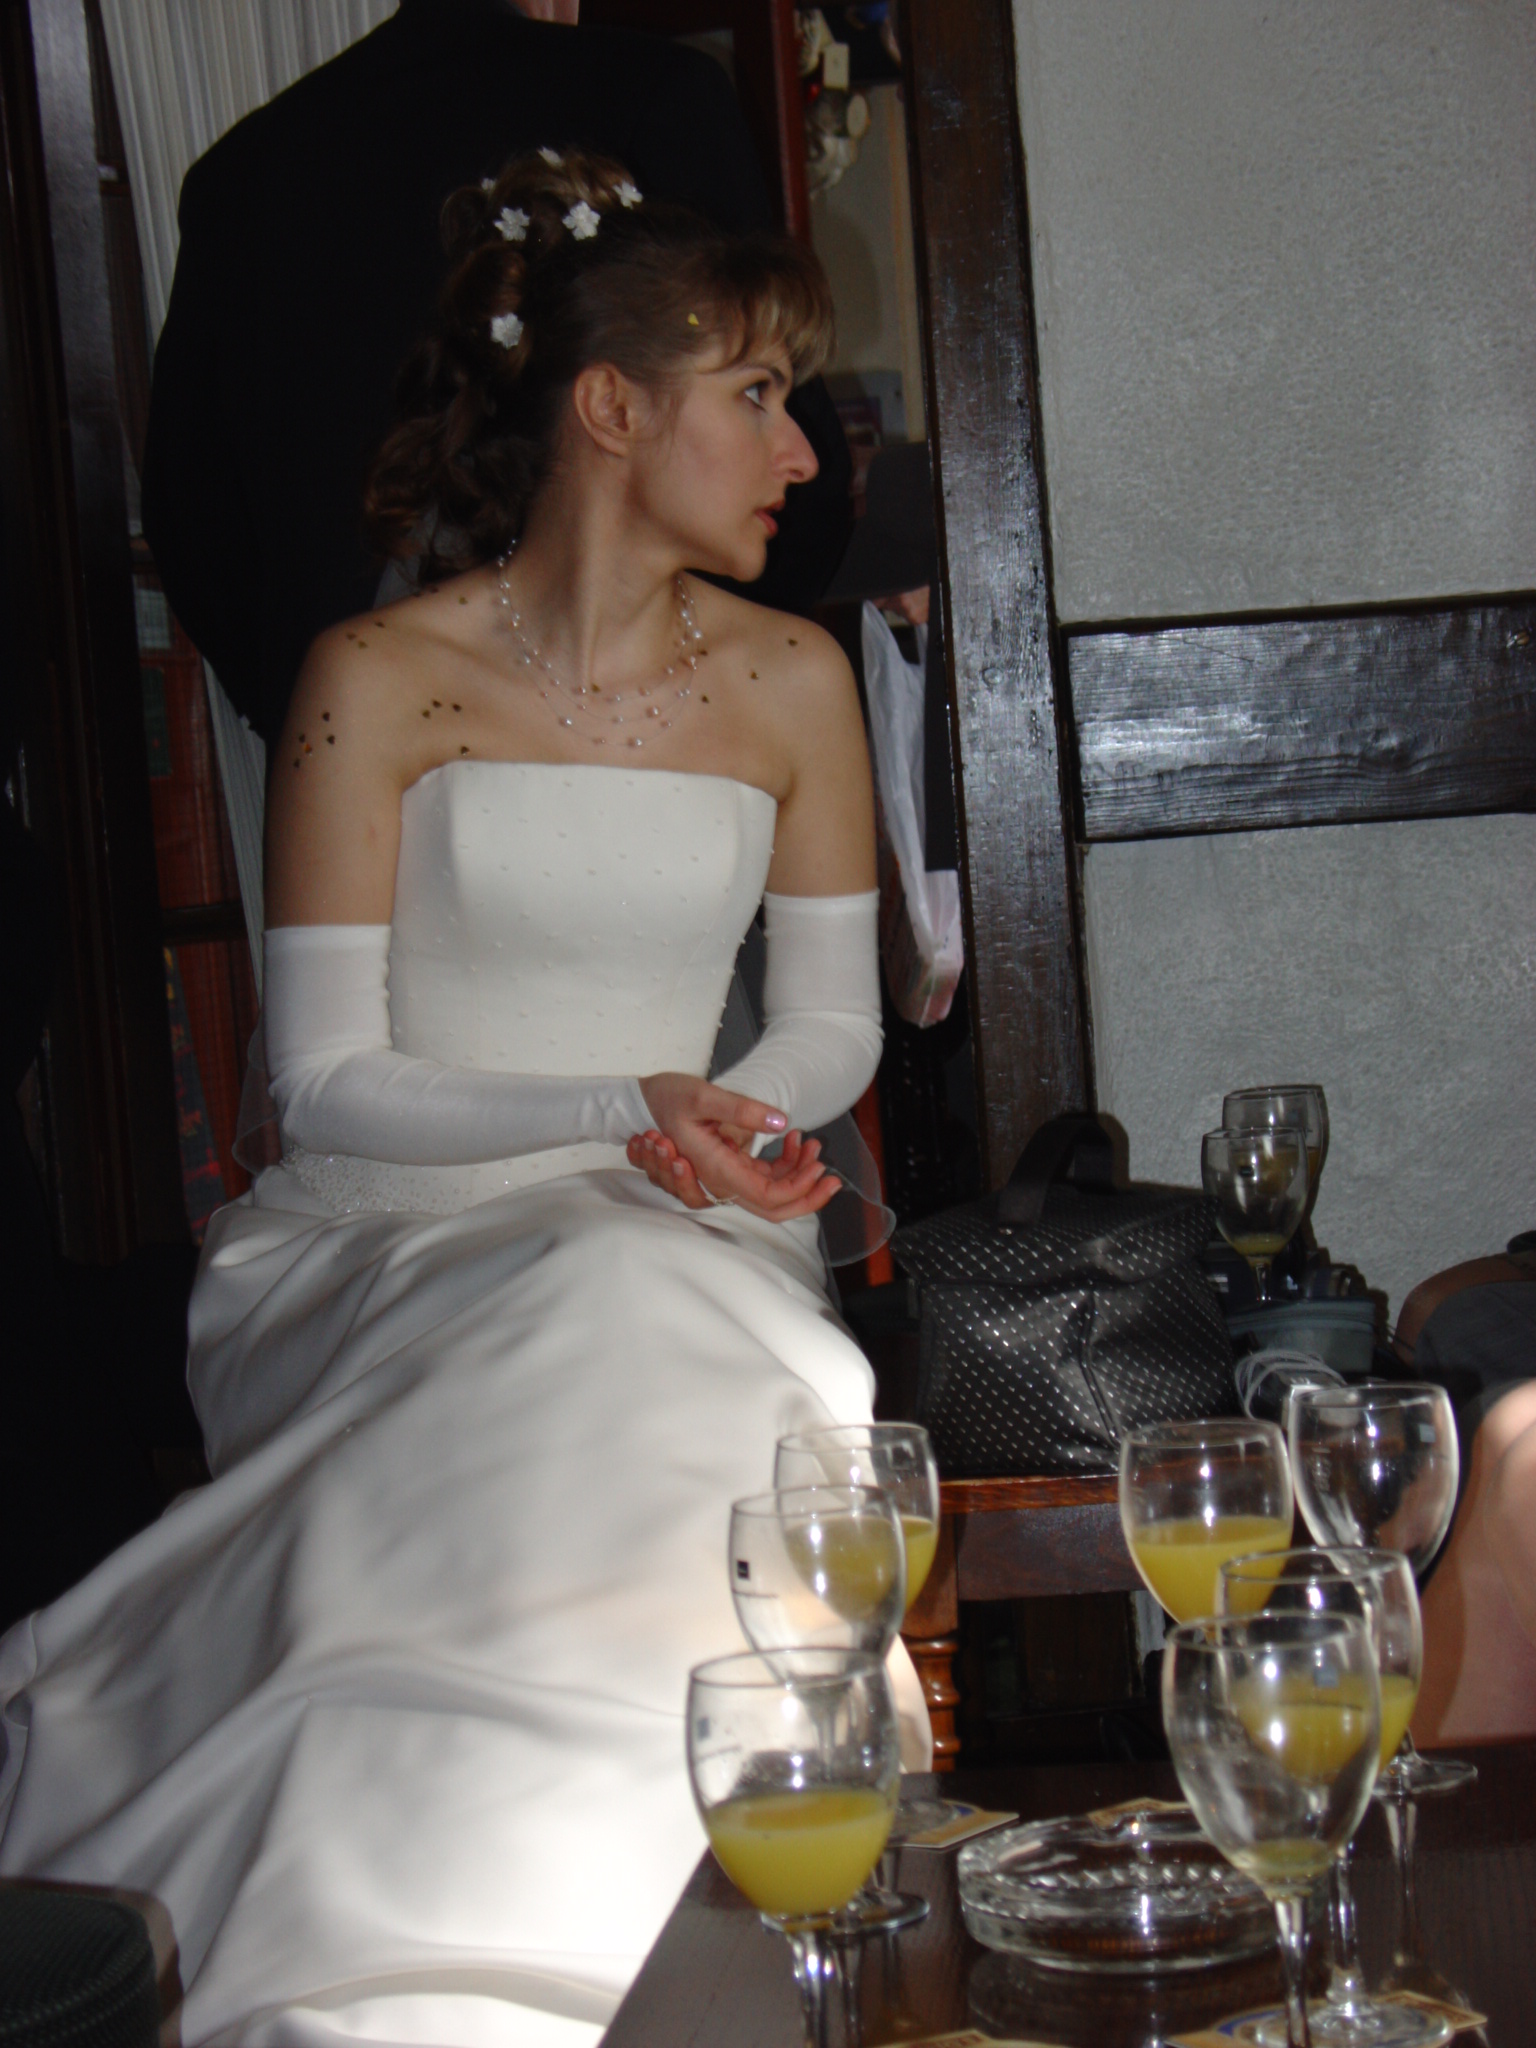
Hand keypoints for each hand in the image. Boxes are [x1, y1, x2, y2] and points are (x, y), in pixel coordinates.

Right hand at [628, 1074, 839, 1221]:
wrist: (641, 1102)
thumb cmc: (667, 1098)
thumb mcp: (703, 1096)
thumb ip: (741, 1110)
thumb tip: (780, 1122)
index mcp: (716, 1169)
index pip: (767, 1196)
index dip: (798, 1187)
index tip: (820, 1164)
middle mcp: (720, 1180)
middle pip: (772, 1208)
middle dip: (806, 1196)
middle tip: (832, 1178)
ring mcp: (724, 1176)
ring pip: (769, 1194)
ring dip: (796, 1174)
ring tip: (812, 1142)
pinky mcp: (728, 1167)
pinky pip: (761, 1178)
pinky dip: (783, 1164)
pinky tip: (794, 1139)